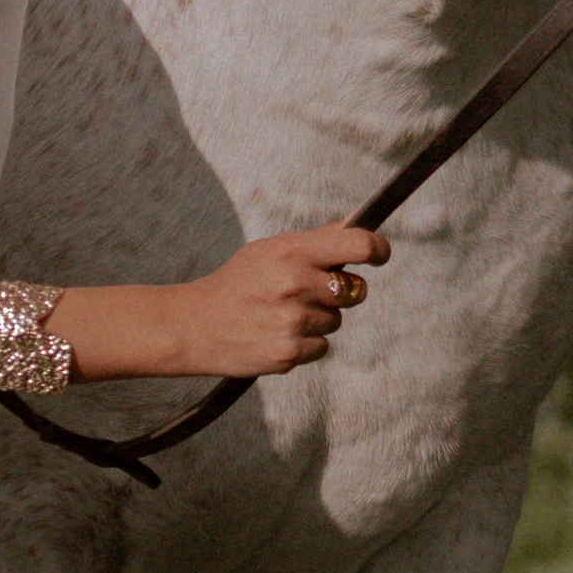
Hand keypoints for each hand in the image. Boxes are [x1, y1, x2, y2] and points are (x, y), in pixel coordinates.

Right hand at [167, 225, 390, 376]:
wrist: (193, 325)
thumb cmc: (237, 283)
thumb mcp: (270, 250)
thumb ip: (317, 239)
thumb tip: (357, 219)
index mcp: (291, 251)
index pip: (358, 244)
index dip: (378, 249)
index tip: (379, 254)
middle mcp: (296, 283)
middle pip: (356, 290)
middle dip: (341, 292)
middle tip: (308, 292)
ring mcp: (293, 320)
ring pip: (336, 321)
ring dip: (316, 320)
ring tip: (279, 315)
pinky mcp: (288, 352)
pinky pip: (321, 347)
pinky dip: (304, 345)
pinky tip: (275, 334)